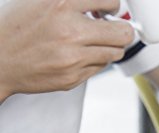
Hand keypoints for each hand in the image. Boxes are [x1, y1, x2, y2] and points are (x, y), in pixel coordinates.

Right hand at [0, 0, 133, 100]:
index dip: (114, 6)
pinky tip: (77, 55)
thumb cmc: (15, 27)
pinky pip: (98, 69)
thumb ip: (72, 1)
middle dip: (122, 31)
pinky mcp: (73, 78)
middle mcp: (71, 32)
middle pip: (123, 34)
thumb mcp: (39, 0)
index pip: (110, 0)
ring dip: (108, 47)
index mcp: (61, 3)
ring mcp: (73, 58)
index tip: (110, 10)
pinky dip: (93, 61)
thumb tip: (101, 5)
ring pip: (114, 53)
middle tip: (114, 29)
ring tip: (92, 42)